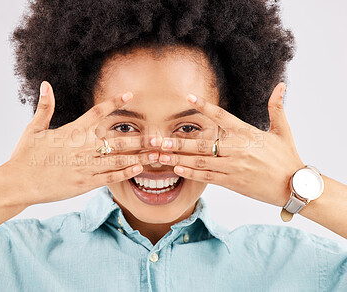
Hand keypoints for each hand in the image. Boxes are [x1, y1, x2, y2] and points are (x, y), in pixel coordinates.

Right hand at [6, 81, 157, 206]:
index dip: (116, 102)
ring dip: (140, 156)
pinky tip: (139, 169)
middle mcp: (84, 147)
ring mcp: (86, 166)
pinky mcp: (85, 182)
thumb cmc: (26, 155)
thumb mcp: (34, 128)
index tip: (131, 95)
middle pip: (118, 139)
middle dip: (141, 138)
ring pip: (119, 159)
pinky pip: (110, 177)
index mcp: (73, 131)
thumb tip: (45, 83)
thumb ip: (45, 107)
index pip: (99, 112)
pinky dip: (126, 172)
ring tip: (157, 154)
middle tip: (159, 137)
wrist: (19, 182)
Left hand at [156, 82, 304, 206]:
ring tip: (160, 155)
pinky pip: (207, 177)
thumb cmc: (287, 157)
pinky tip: (177, 169)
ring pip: (201, 161)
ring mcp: (233, 166)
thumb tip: (281, 85)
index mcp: (247, 133)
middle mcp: (237, 148)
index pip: (221, 116)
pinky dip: (191, 173)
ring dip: (178, 158)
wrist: (294, 185)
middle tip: (158, 139)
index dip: (204, 106)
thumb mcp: (282, 130)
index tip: (188, 98)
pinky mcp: (232, 182)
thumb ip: (276, 107)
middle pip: (203, 143)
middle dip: (178, 142)